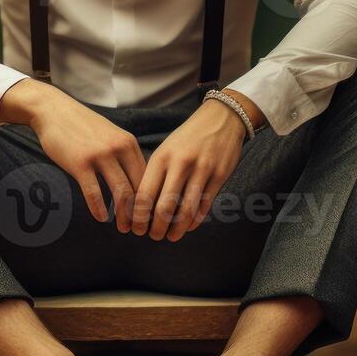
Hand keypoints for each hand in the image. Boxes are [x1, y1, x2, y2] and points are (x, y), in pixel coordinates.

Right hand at [0, 79, 142, 230]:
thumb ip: (124, 155)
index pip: (148, 177)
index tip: (150, 215)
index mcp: (129, 143)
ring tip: (123, 228)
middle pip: (138, 188)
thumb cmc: (82, 126)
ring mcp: (100, 155)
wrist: (53, 110)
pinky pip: (94, 192)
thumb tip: (137, 182)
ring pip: (121, 193)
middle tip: (140, 229)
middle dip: (141, 213)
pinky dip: (99, 209)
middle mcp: (119, 148)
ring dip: (124, 215)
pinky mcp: (80, 163)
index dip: (151, 200)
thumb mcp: (110, 135)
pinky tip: (100, 218)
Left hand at [132, 96, 249, 241]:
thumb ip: (155, 174)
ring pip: (186, 210)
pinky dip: (194, 221)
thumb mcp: (166, 149)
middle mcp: (180, 163)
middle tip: (152, 236)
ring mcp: (202, 170)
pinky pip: (204, 205)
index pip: (145, 194)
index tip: (135, 228)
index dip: (138, 216)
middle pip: (164, 207)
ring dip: (176, 229)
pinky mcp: (219, 175)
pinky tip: (188, 226)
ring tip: (170, 236)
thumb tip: (141, 206)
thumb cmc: (188, 138)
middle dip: (156, 227)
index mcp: (162, 157)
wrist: (221, 118)